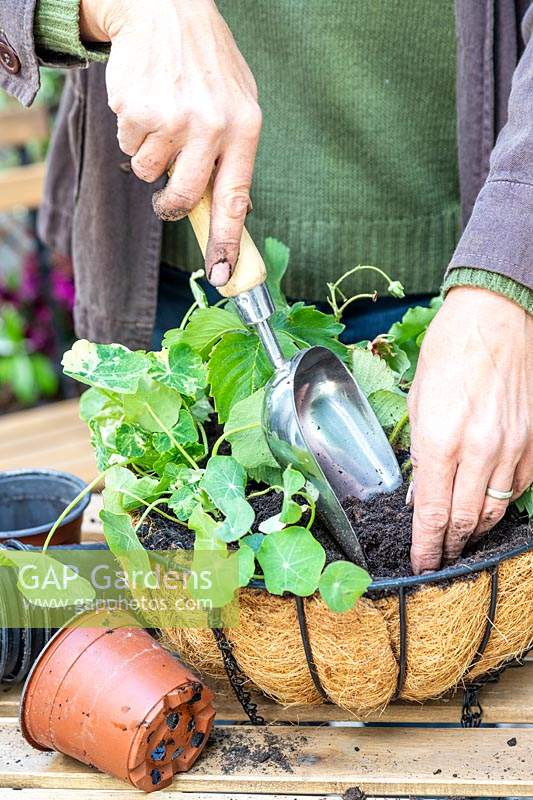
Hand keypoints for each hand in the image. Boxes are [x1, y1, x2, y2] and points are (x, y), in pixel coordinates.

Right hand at [80, 0, 261, 286]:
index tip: (221, 275)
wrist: (165, 9)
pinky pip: (128, 146)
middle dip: (170, 204)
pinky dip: (132, 132)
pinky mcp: (137, 111)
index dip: (226, 242)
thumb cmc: (205, 64)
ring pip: (149, 172)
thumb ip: (233, 154)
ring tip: (161, 116)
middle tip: (166, 199)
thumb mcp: (238, 102)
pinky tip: (146, 102)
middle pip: (183, 197)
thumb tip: (230, 209)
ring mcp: (172, 118)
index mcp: (245, 127)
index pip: (235, 199)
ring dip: (149, 155)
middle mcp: (211, 125)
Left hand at [408, 286, 532, 573]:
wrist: (498, 316)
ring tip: (461, 539)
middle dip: (449, 545)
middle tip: (439, 556)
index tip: (421, 563)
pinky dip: (502, 505)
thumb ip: (420, 449)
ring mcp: (513, 448)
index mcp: (441, 439)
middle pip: (464, 520)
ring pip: (495, 510)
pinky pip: (520, 488)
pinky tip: (488, 507)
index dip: (426, 546)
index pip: (432, 513)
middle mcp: (480, 450)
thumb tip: (422, 490)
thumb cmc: (450, 349)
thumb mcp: (419, 399)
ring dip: (475, 530)